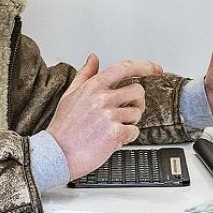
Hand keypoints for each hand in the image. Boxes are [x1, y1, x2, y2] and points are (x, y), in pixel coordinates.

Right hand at [46, 54, 161, 180]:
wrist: (56, 154)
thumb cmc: (63, 128)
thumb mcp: (70, 95)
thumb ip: (85, 75)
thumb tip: (93, 58)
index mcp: (93, 86)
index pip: (124, 68)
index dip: (145, 66)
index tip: (156, 69)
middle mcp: (102, 98)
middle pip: (138, 91)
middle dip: (137, 102)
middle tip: (127, 111)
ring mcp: (109, 115)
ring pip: (137, 113)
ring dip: (129, 123)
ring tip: (112, 129)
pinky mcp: (115, 133)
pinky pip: (134, 131)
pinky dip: (127, 137)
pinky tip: (112, 139)